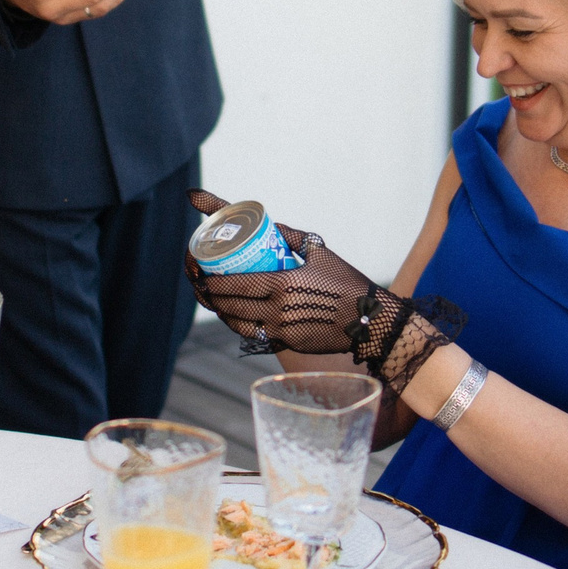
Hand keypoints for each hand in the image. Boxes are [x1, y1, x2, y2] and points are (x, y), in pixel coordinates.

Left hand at [182, 189, 459, 389]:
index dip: (210, 280)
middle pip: (229, 305)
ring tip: (212, 300)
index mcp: (282, 284)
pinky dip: (240, 325)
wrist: (368, 320)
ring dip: (220, 312)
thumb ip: (291, 236)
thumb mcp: (320, 251)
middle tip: (201, 282)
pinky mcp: (287, 343)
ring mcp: (281, 329)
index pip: (234, 283)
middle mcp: (277, 309)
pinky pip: (255, 334)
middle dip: (209, 295)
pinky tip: (234, 316)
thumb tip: (270, 225)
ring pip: (237, 323)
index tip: (199, 271)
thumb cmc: (345, 281)